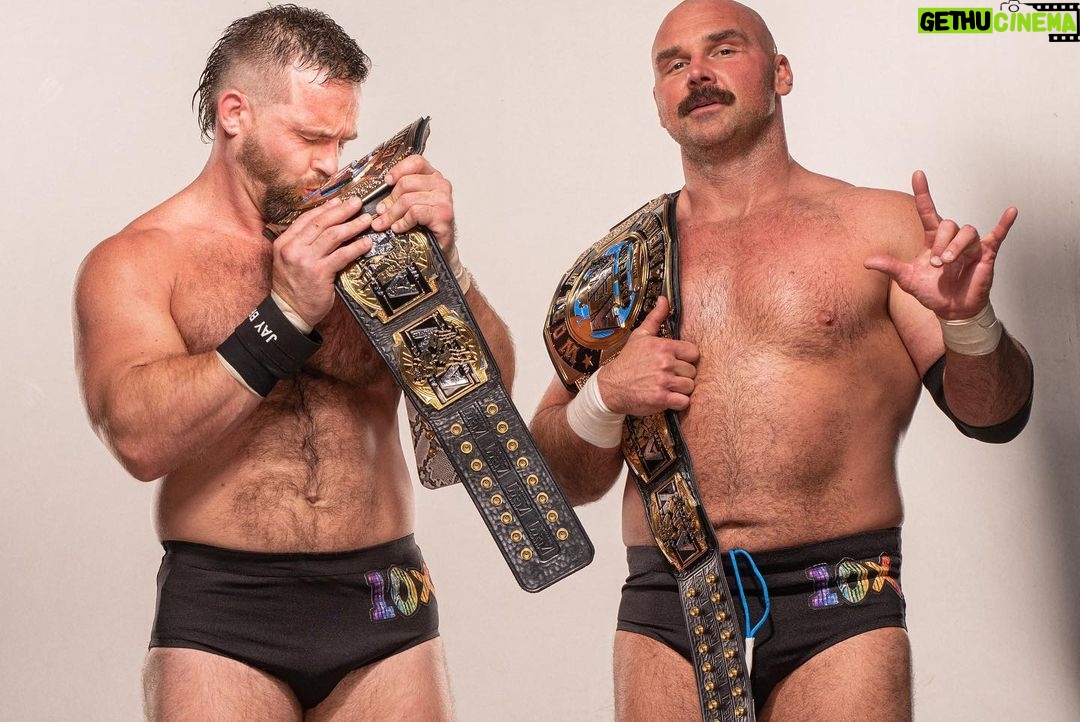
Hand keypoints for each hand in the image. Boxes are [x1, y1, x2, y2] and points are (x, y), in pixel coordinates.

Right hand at [270, 195, 373, 325]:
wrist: (289, 312)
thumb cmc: (293, 287)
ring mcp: (305, 260)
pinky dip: (356, 247)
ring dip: (352, 226)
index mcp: (284, 242)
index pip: (307, 218)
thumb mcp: (290, 260)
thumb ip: (303, 243)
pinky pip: (342, 255)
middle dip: (342, 211)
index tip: (340, 201)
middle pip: (321, 222)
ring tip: (366, 221)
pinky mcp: (319, 272)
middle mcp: (292, 248)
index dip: (325, 208)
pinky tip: (366, 244)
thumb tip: (327, 226)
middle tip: (357, 203)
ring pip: (333, 235)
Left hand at [370, 155, 455, 251]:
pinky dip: (403, 222)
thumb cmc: (427, 225)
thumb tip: (379, 199)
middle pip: (406, 183)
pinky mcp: (443, 215)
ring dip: (392, 214)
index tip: (387, 182)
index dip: (399, 170)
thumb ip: (400, 195)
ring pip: (408, 199)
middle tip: (380, 212)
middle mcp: (441, 185)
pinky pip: (415, 213)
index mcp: (433, 177)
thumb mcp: (412, 204)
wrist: (441, 247)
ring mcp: (443, 199)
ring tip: (385, 224)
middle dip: (389, 200)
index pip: (416, 162)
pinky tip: (398, 228)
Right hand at [597, 296, 699, 414]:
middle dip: (683, 375)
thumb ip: (656, 318)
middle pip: (692, 371)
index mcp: (663, 346)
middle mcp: (665, 363)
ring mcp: (663, 381)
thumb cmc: (627, 361)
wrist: (610, 386)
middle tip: (670, 377)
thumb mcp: (640, 336)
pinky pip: (684, 401)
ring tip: (669, 387)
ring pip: (690, 386)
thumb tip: (664, 299)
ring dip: (681, 390)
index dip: (687, 359)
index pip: (693, 353)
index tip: (677, 363)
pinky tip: (669, 398)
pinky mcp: (661, 398)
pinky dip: (679, 402)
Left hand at [864, 170, 1017, 319]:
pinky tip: (1011, 211)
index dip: (923, 193)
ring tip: (947, 263)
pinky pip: (997, 235)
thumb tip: (866, 262)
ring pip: (966, 231)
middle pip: (948, 224)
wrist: (952, 310)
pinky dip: (1004, 224)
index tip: (918, 174)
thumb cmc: (932, 292)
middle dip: (941, 243)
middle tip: (936, 263)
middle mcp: (951, 239)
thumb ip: (890, 267)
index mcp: (932, 240)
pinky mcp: (985, 254)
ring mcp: (969, 246)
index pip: (927, 211)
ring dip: (956, 246)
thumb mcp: (908, 280)